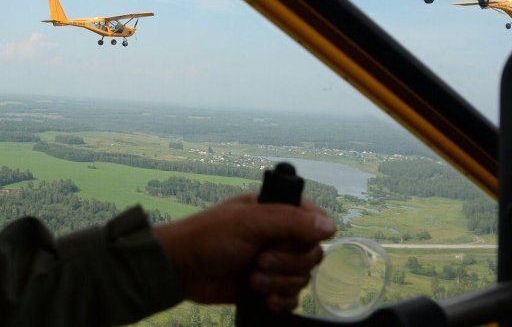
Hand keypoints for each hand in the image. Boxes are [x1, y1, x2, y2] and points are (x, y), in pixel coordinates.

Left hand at [153, 193, 334, 312]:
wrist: (182, 270)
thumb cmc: (209, 237)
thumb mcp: (248, 222)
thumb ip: (289, 221)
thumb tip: (330, 226)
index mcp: (275, 211)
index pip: (315, 220)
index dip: (310, 235)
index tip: (291, 241)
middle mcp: (278, 235)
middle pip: (312, 254)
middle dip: (288, 263)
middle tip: (259, 260)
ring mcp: (273, 262)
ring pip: (302, 278)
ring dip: (279, 282)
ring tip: (252, 279)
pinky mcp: (267, 287)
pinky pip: (292, 299)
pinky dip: (282, 301)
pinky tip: (265, 299)